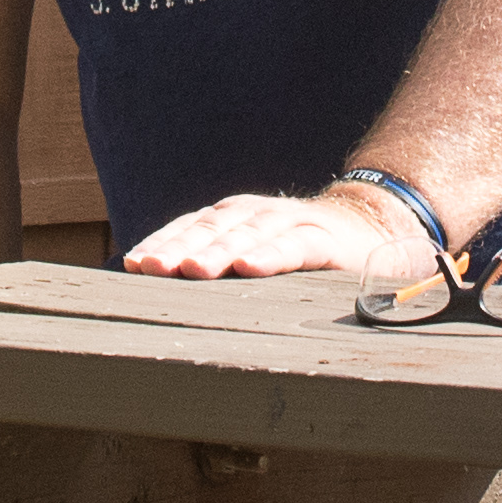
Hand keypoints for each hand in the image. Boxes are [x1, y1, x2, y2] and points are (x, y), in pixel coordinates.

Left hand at [123, 183, 440, 282]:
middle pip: (210, 229)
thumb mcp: (253, 253)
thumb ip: (216, 265)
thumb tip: (163, 287)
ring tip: (192, 270)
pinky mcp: (322, 240)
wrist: (369, 228)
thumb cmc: (297, 249)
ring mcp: (289, 224)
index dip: (161, 243)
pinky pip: (294, 247)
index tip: (132, 263)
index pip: (189, 227)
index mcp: (233, 218)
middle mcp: (255, 215)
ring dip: (217, 251)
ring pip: (247, 235)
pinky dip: (271, 255)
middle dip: (178, 248)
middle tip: (149, 267)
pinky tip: (250, 268)